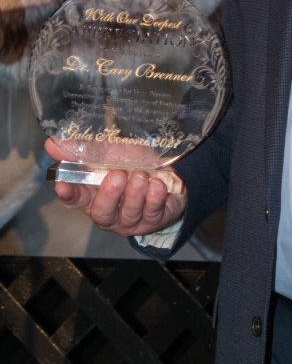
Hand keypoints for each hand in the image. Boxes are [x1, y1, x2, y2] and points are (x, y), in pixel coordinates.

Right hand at [45, 139, 186, 236]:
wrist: (168, 175)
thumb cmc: (132, 165)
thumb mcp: (110, 153)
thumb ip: (83, 150)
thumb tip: (51, 143)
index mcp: (93, 197)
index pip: (75, 199)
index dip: (68, 193)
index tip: (62, 184)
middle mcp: (110, 213)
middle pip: (102, 212)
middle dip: (109, 194)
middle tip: (118, 176)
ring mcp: (131, 220)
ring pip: (129, 213)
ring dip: (135, 194)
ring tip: (141, 176)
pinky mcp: (153, 220)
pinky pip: (153, 212)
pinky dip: (155, 198)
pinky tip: (158, 185)